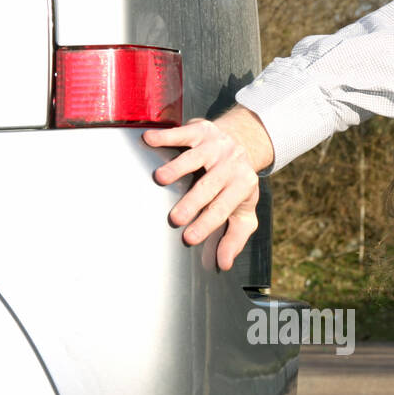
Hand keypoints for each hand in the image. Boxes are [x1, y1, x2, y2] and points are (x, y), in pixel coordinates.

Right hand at [142, 107, 273, 270]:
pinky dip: (165, 135)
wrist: (244, 142)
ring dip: (177, 167)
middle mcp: (231, 164)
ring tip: (160, 179)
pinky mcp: (201, 130)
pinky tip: (148, 139)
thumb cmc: (238, 184)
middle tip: (175, 218)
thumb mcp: (244, 212)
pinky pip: (182, 132)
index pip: (222, 209)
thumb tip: (224, 264)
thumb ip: (235, 238)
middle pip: (209, 186)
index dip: (206, 224)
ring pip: (195, 158)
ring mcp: (216, 145)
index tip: (189, 238)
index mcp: (242, 186)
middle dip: (192, 202)